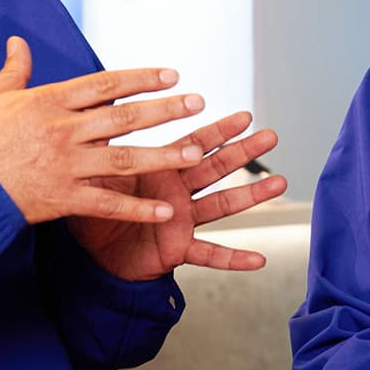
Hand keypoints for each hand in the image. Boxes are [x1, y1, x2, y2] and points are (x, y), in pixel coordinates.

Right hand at [0, 37, 216, 224]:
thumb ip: (14, 70)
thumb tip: (18, 42)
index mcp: (50, 102)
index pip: (106, 84)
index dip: (142, 78)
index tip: (171, 74)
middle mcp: (64, 132)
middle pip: (125, 117)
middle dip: (165, 110)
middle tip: (198, 102)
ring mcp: (66, 166)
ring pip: (124, 159)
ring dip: (163, 156)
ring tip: (194, 152)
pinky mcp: (62, 199)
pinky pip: (107, 204)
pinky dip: (137, 209)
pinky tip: (165, 210)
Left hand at [67, 111, 289, 280]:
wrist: (90, 251)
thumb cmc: (94, 208)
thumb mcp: (97, 174)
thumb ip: (105, 146)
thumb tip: (98, 109)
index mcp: (161, 169)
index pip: (195, 144)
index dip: (220, 131)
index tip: (244, 116)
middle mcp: (179, 192)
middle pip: (217, 168)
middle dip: (244, 152)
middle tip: (270, 136)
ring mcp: (183, 221)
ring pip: (222, 205)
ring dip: (251, 195)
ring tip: (279, 183)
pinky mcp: (178, 249)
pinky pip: (209, 255)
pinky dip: (233, 258)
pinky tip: (259, 260)